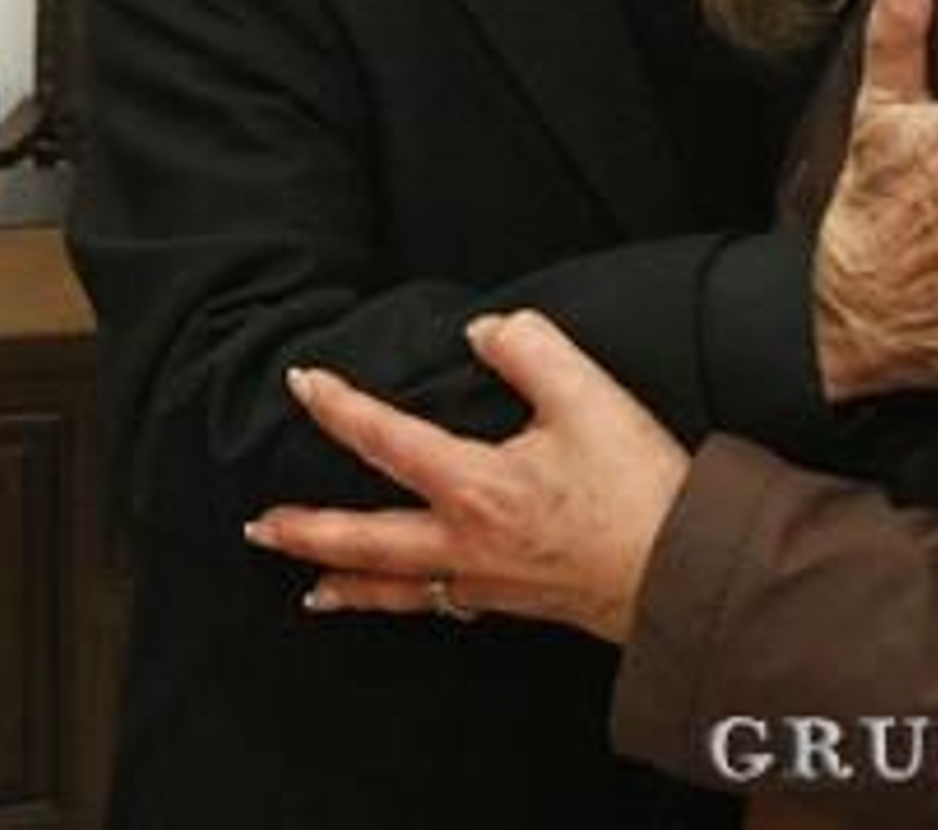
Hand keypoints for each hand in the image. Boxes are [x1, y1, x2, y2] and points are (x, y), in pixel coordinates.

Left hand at [244, 310, 687, 643]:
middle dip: (307, 529)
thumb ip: (530, 346)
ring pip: (395, 588)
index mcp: (476, 485)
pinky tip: (403, 600)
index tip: (303, 382)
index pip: (386, 440)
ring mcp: (486, 580)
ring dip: (343, 580)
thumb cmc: (636, 487)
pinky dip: (401, 605)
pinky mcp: (513, 602)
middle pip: (365, 540)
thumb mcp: (589, 394)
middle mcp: (467, 541)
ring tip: (306, 584)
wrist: (679, 574)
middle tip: (259, 523)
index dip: (339, 407)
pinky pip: (438, 607)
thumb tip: (482, 331)